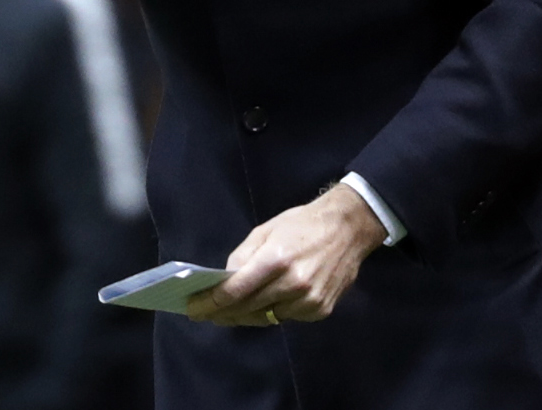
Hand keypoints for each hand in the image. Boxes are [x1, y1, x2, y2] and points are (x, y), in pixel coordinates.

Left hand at [185, 184, 386, 326]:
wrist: (348, 229)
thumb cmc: (301, 224)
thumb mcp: (266, 230)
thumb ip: (242, 256)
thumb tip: (224, 281)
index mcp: (276, 259)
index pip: (235, 291)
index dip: (211, 303)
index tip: (193, 309)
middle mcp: (293, 284)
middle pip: (247, 309)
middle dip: (222, 313)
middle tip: (205, 314)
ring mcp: (309, 301)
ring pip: (266, 318)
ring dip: (246, 315)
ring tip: (229, 312)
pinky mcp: (320, 310)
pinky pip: (286, 318)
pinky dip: (272, 312)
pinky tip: (264, 304)